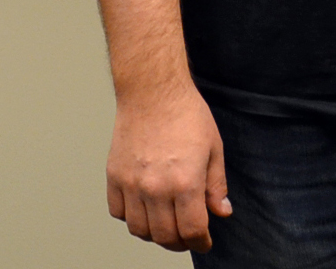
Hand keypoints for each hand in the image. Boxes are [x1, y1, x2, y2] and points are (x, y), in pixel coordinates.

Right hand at [105, 85, 231, 251]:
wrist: (153, 92)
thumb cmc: (187, 114)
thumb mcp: (214, 149)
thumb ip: (216, 185)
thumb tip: (221, 212)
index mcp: (185, 183)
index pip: (192, 231)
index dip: (201, 242)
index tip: (204, 243)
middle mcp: (156, 188)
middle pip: (164, 236)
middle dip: (180, 242)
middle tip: (187, 237)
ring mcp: (132, 184)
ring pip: (139, 229)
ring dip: (154, 234)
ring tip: (166, 225)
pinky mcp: (114, 177)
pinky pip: (118, 213)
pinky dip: (131, 218)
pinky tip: (144, 209)